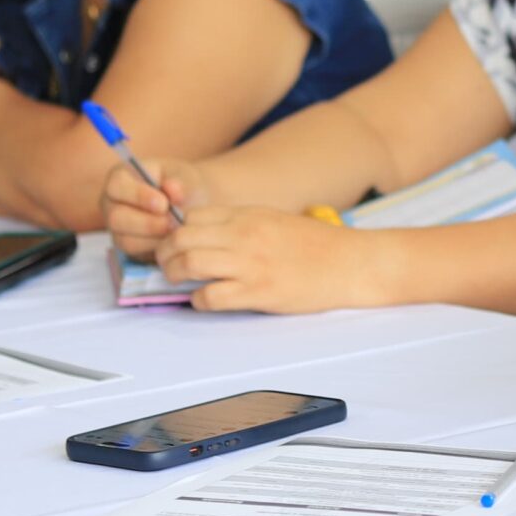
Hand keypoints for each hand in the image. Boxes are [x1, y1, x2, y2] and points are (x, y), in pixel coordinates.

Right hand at [102, 157, 211, 258]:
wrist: (192, 205)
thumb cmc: (183, 185)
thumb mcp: (185, 177)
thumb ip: (178, 181)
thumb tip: (172, 190)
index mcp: (121, 178)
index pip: (117, 185)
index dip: (138, 195)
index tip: (163, 204)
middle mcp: (112, 203)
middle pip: (116, 217)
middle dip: (147, 223)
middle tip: (173, 222)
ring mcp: (117, 227)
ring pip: (125, 240)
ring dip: (153, 238)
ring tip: (176, 231)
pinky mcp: (127, 245)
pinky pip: (135, 254)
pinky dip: (155, 249)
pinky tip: (172, 241)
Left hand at [156, 206, 403, 313]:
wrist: (350, 263)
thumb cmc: (315, 244)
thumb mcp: (273, 220)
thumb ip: (240, 225)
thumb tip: (203, 235)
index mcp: (248, 215)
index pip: (191, 217)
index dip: (174, 231)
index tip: (173, 244)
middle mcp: (244, 235)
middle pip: (181, 238)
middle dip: (165, 253)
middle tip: (167, 264)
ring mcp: (251, 264)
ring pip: (189, 264)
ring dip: (175, 274)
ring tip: (179, 281)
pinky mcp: (259, 292)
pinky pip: (211, 297)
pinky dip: (199, 300)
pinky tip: (205, 300)